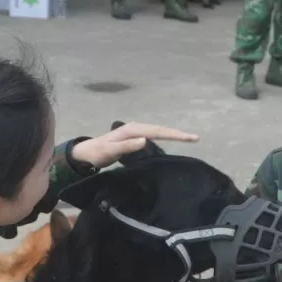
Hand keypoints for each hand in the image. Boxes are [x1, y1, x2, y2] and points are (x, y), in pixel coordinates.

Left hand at [70, 122, 197, 168]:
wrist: (85, 153)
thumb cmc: (97, 153)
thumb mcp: (109, 151)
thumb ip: (126, 146)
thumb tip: (146, 140)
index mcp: (133, 130)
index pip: (158, 131)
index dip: (174, 134)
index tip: (190, 138)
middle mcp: (136, 128)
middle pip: (161, 129)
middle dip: (178, 133)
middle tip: (196, 138)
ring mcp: (136, 132)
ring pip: (159, 132)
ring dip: (173, 134)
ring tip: (189, 139)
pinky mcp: (135, 137)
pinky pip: (154, 136)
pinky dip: (165, 137)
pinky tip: (172, 141)